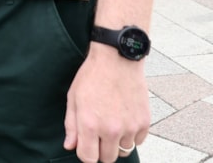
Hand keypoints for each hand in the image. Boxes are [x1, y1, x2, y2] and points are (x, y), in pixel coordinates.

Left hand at [63, 47, 150, 161]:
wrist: (117, 60)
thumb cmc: (92, 77)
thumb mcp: (73, 99)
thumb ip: (71, 126)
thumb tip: (70, 146)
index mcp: (90, 124)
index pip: (88, 158)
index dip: (85, 154)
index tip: (86, 146)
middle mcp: (111, 130)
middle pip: (108, 159)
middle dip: (101, 151)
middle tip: (98, 136)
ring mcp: (130, 127)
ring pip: (123, 151)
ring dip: (116, 143)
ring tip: (111, 125)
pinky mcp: (144, 123)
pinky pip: (137, 142)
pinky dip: (131, 136)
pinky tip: (124, 120)